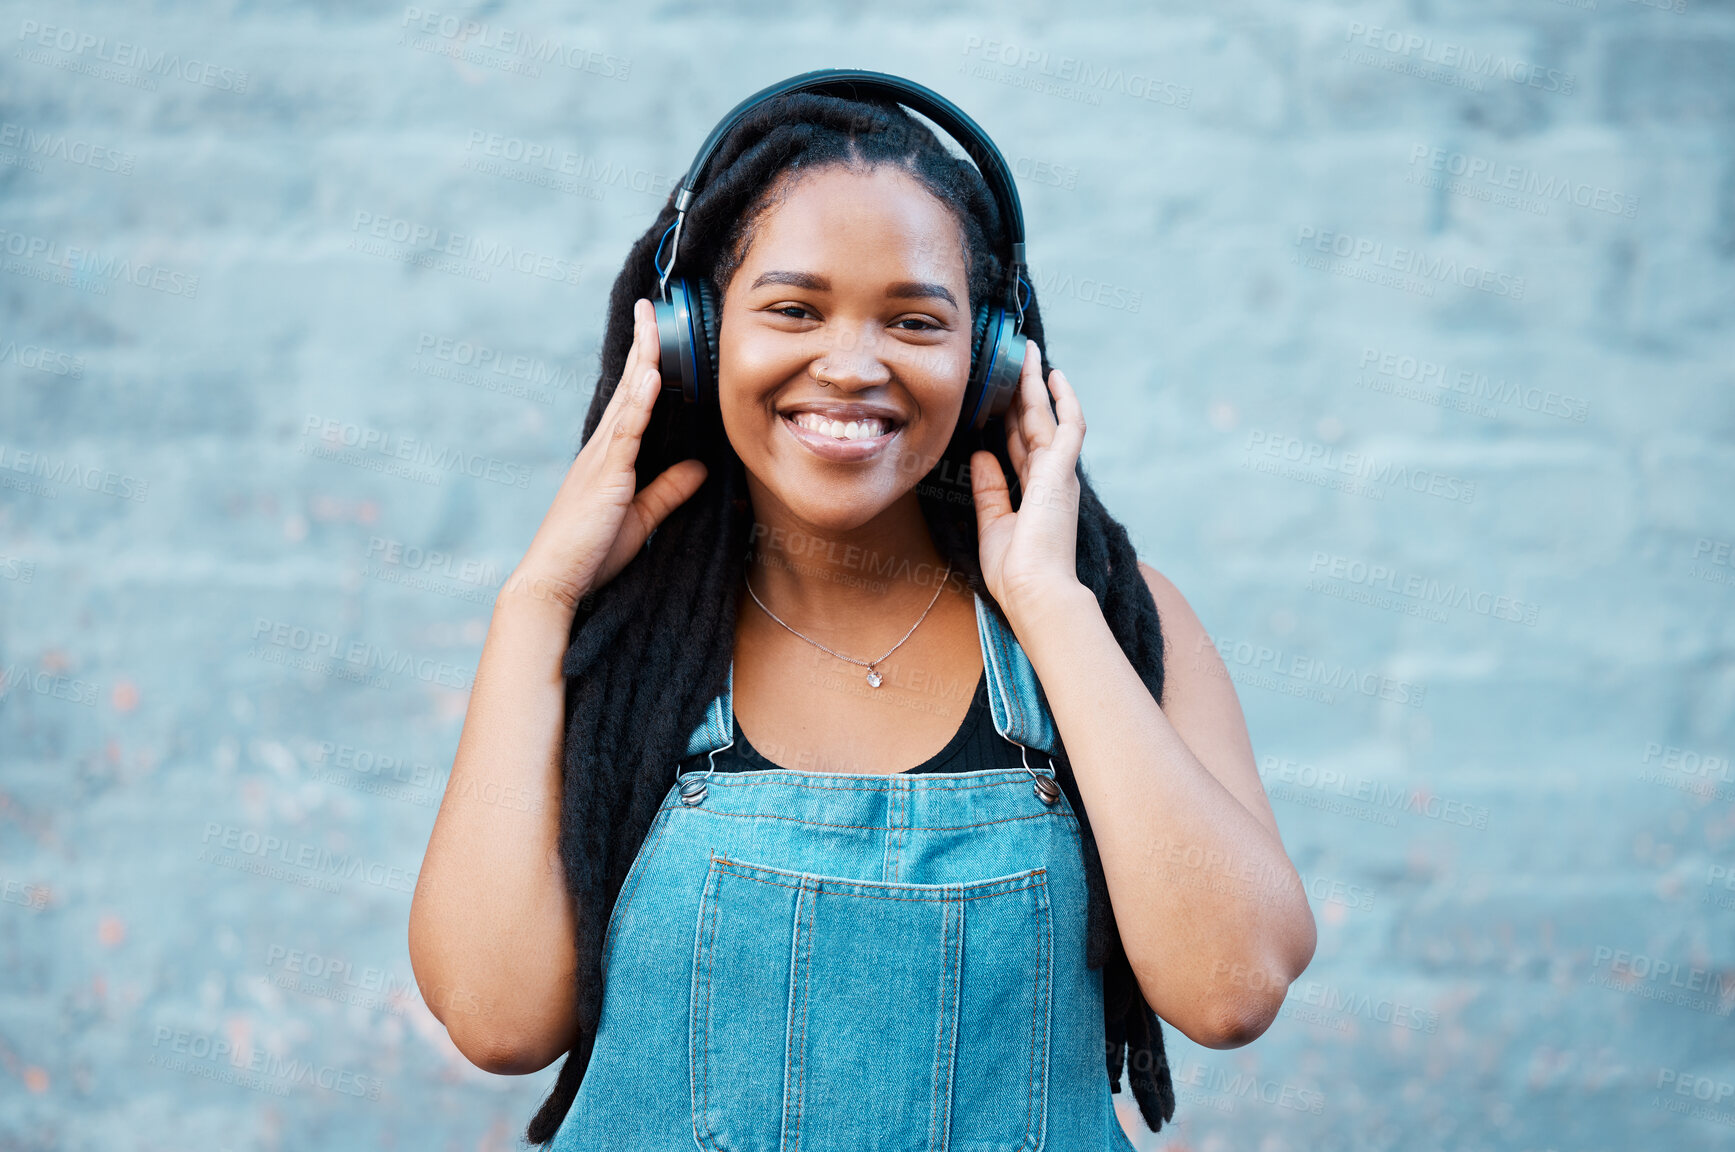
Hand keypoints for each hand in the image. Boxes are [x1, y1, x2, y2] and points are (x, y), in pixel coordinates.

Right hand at [511, 298, 707, 609]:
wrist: (555, 582)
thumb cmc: (591, 554)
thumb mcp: (641, 518)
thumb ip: (669, 491)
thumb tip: (699, 467)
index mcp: (610, 456)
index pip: (633, 401)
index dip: (646, 366)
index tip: (655, 333)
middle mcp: (602, 448)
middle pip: (628, 387)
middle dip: (642, 345)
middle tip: (650, 306)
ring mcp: (601, 459)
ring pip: (627, 399)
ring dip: (644, 359)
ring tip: (654, 323)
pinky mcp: (605, 476)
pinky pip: (626, 431)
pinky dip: (640, 401)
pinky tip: (652, 375)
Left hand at [969, 340, 1086, 618]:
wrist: (1035, 592)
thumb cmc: (1016, 571)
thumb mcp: (993, 522)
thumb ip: (988, 488)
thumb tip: (980, 454)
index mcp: (1035, 494)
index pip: (1020, 446)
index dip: (1011, 418)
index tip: (999, 394)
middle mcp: (1051, 479)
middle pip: (1033, 424)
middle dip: (1023, 392)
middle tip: (1015, 359)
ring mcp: (1059, 473)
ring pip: (1047, 417)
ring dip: (1036, 385)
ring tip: (1028, 354)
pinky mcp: (1062, 471)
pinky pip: (1069, 425)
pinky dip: (1064, 399)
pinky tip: (1053, 376)